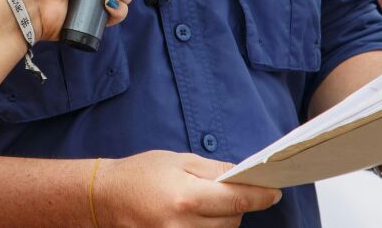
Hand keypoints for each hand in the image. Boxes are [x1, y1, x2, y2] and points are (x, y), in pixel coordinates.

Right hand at [94, 150, 281, 227]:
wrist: (106, 198)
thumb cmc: (140, 174)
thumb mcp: (177, 160)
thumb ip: (214, 170)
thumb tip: (244, 176)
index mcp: (187, 197)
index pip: (237, 200)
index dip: (260, 196)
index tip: (274, 192)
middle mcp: (184, 226)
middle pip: (233, 219)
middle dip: (236, 204)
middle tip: (224, 189)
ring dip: (223, 218)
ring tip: (203, 203)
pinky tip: (199, 216)